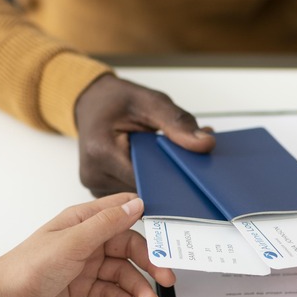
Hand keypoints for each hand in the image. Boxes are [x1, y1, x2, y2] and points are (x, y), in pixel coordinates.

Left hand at [0, 193, 176, 296]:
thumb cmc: (27, 267)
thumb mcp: (72, 242)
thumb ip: (107, 224)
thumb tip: (136, 203)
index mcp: (81, 220)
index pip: (123, 214)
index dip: (148, 224)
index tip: (169, 240)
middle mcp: (85, 240)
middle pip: (127, 247)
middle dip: (148, 263)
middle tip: (166, 279)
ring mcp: (82, 264)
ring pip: (120, 271)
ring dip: (137, 285)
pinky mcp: (79, 287)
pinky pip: (108, 289)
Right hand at [74, 74, 213, 195]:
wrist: (91, 102)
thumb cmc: (115, 100)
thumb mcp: (149, 101)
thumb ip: (178, 123)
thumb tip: (205, 144)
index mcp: (101, 151)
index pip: (146, 179)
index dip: (173, 176)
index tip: (192, 169)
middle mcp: (94, 175)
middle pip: (143, 192)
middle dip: (168, 178)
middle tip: (185, 161)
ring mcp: (96, 186)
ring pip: (138, 196)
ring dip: (157, 181)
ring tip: (166, 159)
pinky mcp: (102, 190)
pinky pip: (130, 193)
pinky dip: (146, 181)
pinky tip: (154, 166)